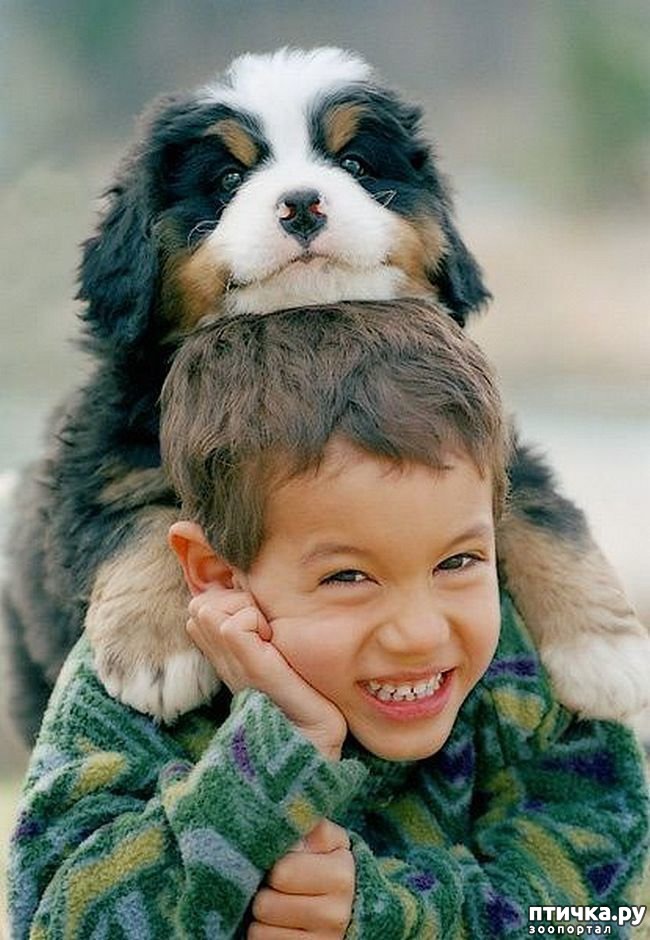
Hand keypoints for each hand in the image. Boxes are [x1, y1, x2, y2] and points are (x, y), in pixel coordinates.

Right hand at [187, 585, 346, 758]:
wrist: (316, 740)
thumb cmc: (306, 697)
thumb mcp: (278, 655)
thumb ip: (262, 631)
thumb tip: (259, 599)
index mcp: (227, 655)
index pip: (201, 606)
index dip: (229, 599)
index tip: (261, 621)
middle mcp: (222, 659)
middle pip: (199, 603)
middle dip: (234, 600)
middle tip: (264, 626)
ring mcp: (231, 664)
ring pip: (209, 607)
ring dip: (245, 610)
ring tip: (269, 636)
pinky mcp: (250, 669)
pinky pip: (231, 626)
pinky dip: (254, 622)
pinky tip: (273, 643)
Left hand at [249, 819, 354, 938]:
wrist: (349, 908)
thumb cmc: (326, 865)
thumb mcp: (327, 841)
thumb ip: (310, 825)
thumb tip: (286, 814)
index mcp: (341, 874)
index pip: (282, 873)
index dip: (273, 866)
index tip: (281, 863)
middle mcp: (336, 914)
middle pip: (266, 905)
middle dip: (263, 892)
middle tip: (274, 887)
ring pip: (260, 931)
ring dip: (261, 918)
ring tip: (276, 906)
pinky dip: (264, 936)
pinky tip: (278, 927)